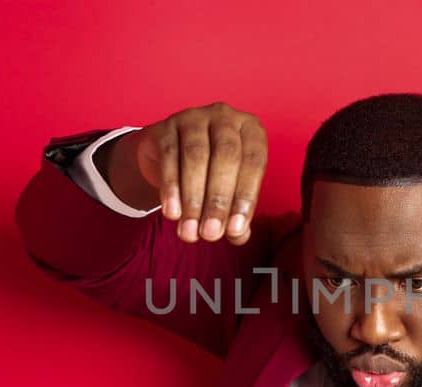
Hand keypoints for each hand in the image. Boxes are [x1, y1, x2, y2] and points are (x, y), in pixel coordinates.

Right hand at [106, 102, 266, 244]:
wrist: (169, 152)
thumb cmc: (211, 171)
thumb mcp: (229, 189)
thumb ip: (237, 213)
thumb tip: (238, 235)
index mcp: (251, 129)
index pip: (254, 162)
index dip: (246, 197)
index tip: (236, 229)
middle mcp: (226, 117)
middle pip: (226, 156)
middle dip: (218, 200)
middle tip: (211, 234)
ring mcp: (195, 117)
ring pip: (196, 156)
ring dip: (194, 197)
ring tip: (190, 230)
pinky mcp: (167, 125)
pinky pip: (170, 156)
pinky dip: (171, 188)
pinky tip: (172, 213)